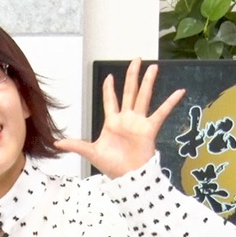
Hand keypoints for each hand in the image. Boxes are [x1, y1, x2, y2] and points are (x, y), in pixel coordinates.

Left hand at [55, 58, 184, 178]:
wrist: (128, 177)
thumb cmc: (112, 166)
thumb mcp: (91, 153)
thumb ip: (76, 145)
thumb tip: (56, 144)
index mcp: (112, 122)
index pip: (110, 100)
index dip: (109, 89)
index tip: (109, 76)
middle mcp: (127, 119)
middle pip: (129, 91)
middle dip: (132, 75)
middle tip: (136, 59)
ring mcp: (139, 122)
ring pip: (144, 96)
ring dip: (148, 81)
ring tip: (154, 67)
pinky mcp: (149, 128)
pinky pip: (161, 113)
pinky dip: (171, 102)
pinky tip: (179, 91)